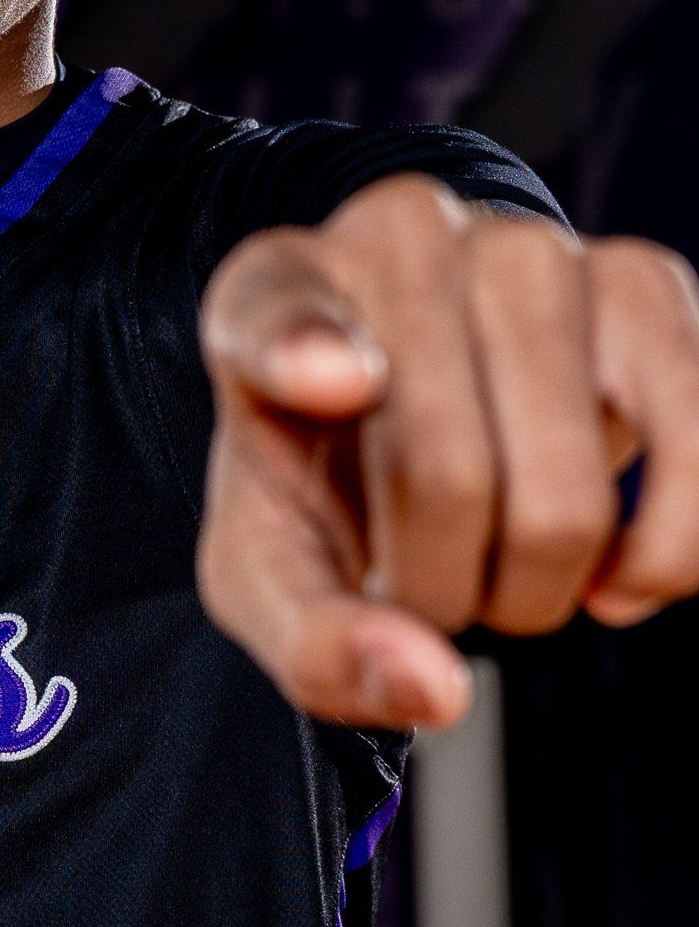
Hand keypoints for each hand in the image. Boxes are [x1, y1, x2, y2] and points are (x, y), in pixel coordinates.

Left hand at [196, 176, 698, 726]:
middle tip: (429, 577)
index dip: (304, 352)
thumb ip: (318, 645)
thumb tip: (439, 687)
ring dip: (543, 587)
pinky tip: (619, 571)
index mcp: (267, 291)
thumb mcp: (274, 573)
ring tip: (504, 559)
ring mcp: (531, 247)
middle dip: (443, 590)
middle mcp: (398, 239)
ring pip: (569, 494)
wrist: (426, 417)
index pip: (277, 314)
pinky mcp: (649, 283)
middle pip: (445, 476)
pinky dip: (669, 559)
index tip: (334, 384)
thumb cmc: (333, 489)